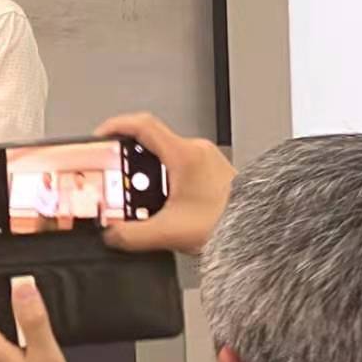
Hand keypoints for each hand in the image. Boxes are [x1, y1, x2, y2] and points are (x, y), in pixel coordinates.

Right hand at [95, 111, 236, 254]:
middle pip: (150, 143)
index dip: (115, 127)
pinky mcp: (211, 173)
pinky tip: (161, 205)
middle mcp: (196, 151)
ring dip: (146, 174)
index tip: (100, 136)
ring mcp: (206, 160)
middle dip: (127, 161)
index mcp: (184, 155)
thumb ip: (132, 236)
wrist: (261, 232)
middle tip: (114, 178)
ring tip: (139, 198)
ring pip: (164, 156)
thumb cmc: (229, 222)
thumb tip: (112, 235)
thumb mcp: (170, 233)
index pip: (142, 125)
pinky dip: (162, 181)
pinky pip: (178, 167)